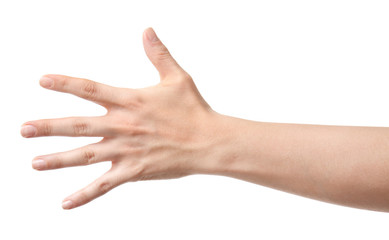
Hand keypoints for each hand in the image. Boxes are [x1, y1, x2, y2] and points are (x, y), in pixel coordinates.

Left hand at [21, 28, 220, 209]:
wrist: (208, 141)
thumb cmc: (194, 109)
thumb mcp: (177, 77)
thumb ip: (158, 54)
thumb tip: (147, 30)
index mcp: (131, 100)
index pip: (91, 89)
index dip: (65, 84)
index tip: (43, 81)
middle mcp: (123, 125)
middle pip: (78, 125)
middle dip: (49, 128)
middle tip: (23, 130)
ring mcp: (127, 149)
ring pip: (85, 155)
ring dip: (58, 159)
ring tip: (35, 162)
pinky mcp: (134, 170)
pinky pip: (105, 185)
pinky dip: (84, 195)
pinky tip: (65, 203)